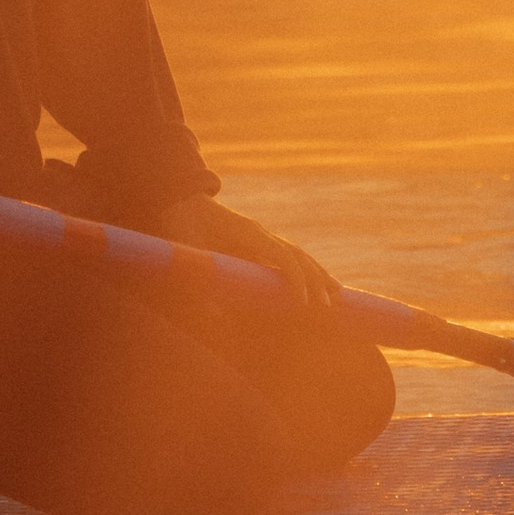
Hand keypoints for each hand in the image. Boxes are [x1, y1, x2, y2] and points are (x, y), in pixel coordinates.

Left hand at [157, 193, 339, 314]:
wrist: (176, 197)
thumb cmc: (179, 224)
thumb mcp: (184, 252)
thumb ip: (197, 279)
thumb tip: (213, 317)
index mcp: (248, 233)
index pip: (283, 256)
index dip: (296, 279)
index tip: (304, 303)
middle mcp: (259, 233)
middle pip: (298, 256)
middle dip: (316, 281)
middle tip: (330, 307)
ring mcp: (259, 236)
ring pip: (297, 255)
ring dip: (318, 275)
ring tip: (337, 295)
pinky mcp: (255, 242)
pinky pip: (286, 257)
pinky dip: (303, 270)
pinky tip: (313, 284)